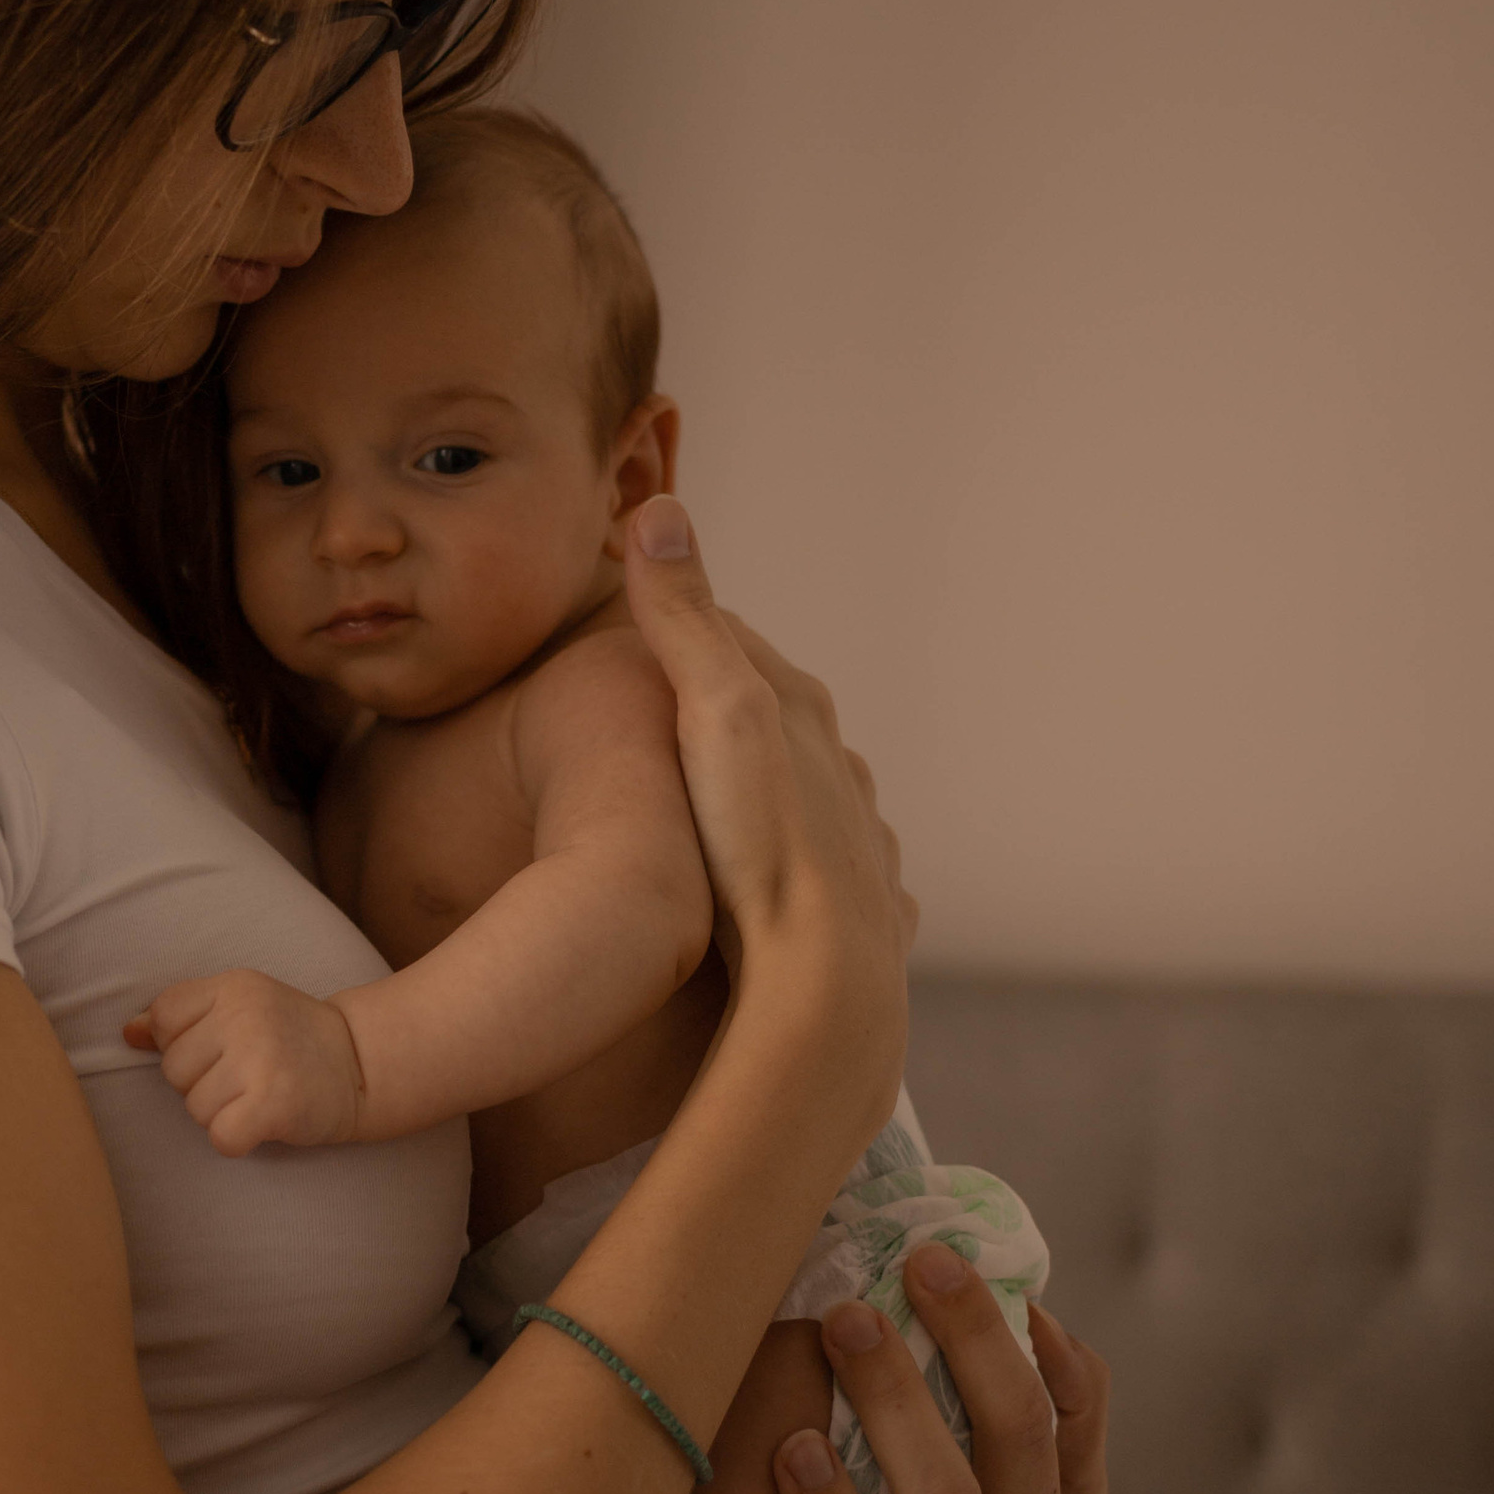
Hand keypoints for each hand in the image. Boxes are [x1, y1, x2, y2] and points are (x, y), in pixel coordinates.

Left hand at [125, 970, 366, 1155]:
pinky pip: (220, 1136)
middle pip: (173, 1069)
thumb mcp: (240, 1006)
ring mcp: (259, 1059)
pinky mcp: (273, 1104)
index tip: (220, 1048)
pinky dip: (237, 1139)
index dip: (182, 1043)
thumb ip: (183, 1015)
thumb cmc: (291, 1037)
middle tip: (247, 1076)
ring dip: (222, 1113)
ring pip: (194, 1108)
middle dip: (202, 1082)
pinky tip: (262, 1122)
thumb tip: (127, 1033)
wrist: (362, 1063)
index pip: (163, 1017)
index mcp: (232, 986)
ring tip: (258, 1096)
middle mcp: (244, 1016)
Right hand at [622, 497, 914, 1143]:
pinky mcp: (861, 919)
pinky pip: (834, 882)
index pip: (735, 649)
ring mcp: (858, 848)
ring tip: (715, 811)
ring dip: (769, 799)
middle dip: (725, 719)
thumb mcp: (711, 713)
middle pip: (774, 727)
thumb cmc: (760, 845)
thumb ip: (682, 619)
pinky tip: (785, 894)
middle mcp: (842, 774)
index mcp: (800, 716)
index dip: (682, 634)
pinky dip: (806, 874)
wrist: (824, 985)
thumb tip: (657, 507)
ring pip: (811, 803)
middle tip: (660, 719)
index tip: (631, 626)